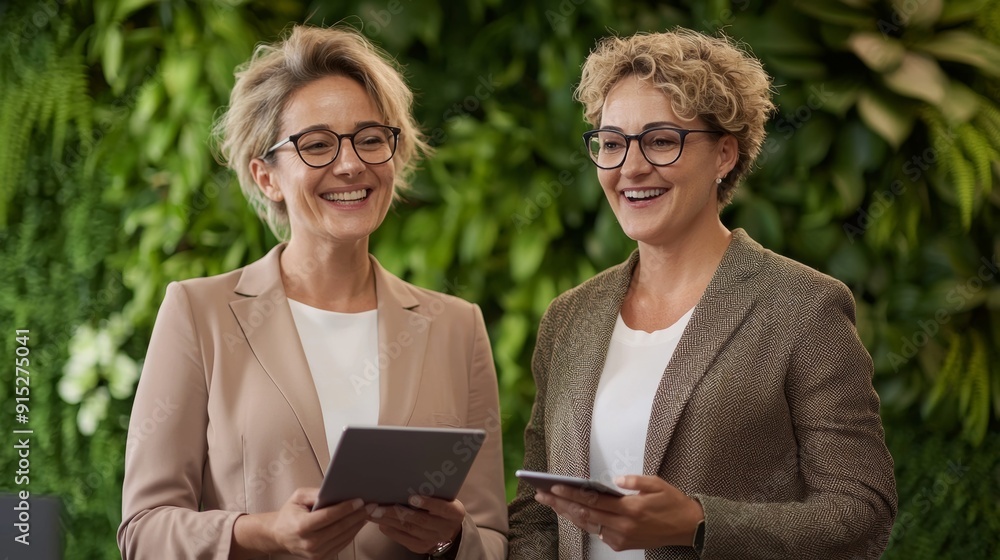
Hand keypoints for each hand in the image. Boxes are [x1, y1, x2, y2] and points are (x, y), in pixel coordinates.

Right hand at [268, 487, 370, 557]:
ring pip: (344, 536)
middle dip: (358, 515)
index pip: (329, 516)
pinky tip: (358, 522)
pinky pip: (342, 543)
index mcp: (302, 526)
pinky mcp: (322, 557)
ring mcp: (316, 553)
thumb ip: (316, 493)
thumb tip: (336, 490)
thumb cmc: (290, 514)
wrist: (279, 536)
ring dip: (358, 524)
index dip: (346, 508)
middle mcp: (309, 543)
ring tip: (368, 512)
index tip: (359, 501)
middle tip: (371, 504)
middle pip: (340, 527)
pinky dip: (353, 532)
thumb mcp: (298, 497)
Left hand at [367, 495, 464, 553]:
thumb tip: (409, 479)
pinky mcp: (421, 547)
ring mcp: (432, 540)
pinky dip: (391, 531)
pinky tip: (380, 523)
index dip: (427, 503)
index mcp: (454, 512)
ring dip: (389, 520)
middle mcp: (444, 528)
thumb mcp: (446, 499)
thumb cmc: (443, 507)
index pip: (442, 508)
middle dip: (397, 512)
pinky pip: (404, 539)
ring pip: (409, 529)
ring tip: (373, 513)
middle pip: (420, 520)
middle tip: (378, 506)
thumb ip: (433, 492)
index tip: (412, 497)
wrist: (450, 531)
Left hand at [534, 475, 703, 551]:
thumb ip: (635, 481)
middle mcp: (623, 526)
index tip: (554, 486)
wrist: (688, 528)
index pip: (594, 502)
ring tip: (550, 502)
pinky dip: (583, 522)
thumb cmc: (672, 502)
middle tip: (541, 494)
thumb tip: (616, 480)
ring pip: (587, 526)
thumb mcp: (658, 484)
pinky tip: (571, 513)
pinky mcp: (622, 545)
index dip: (572, 494)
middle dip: (560, 504)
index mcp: (631, 509)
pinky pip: (597, 533)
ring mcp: (621, 538)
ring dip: (566, 514)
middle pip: (584, 515)